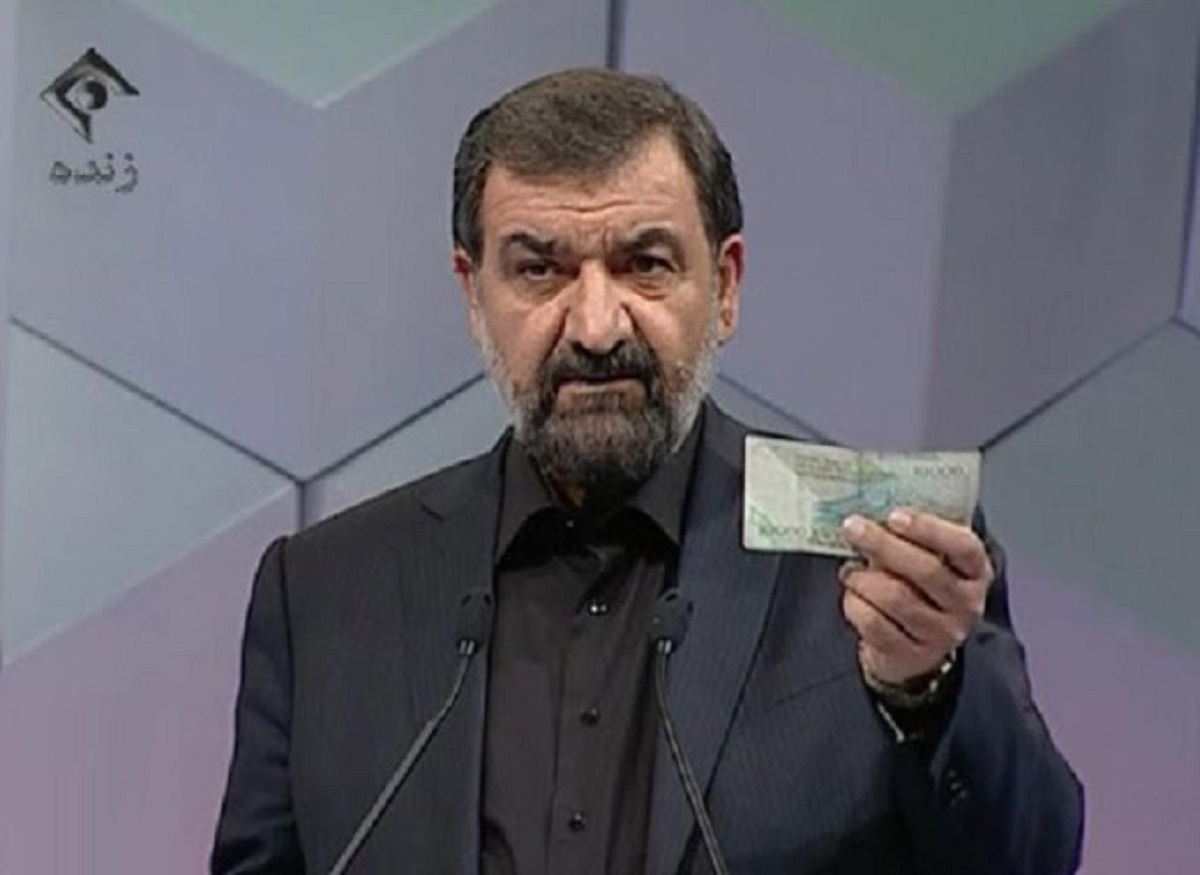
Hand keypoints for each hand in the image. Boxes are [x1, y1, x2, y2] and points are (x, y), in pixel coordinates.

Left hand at [839, 509, 992, 686]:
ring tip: (850, 569)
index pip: (963, 546)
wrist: (914, 648)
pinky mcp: (912, 656)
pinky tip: (852, 594)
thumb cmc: (919, 590)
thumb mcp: (927, 560)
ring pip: (896, 598)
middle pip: (926, 570)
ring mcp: (942, 634)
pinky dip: (855, 604)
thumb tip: (871, 518)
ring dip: (863, 578)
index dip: (929, 529)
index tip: (894, 516)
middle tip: (853, 527)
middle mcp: (966, 605)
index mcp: (976, 572)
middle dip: (883, 545)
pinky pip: (875, 624)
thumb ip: (909, 539)